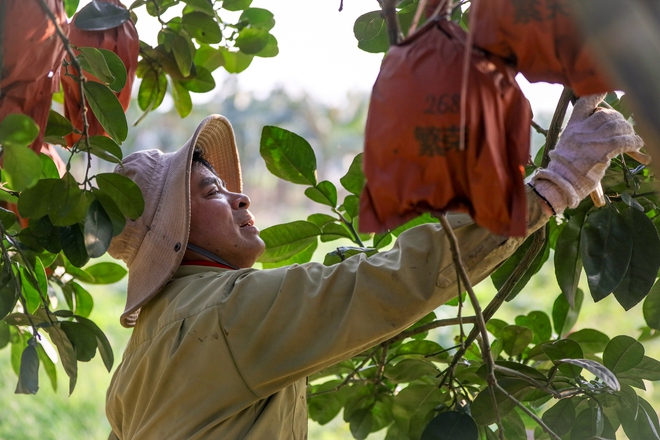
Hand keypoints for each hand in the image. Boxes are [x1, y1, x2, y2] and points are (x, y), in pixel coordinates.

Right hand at [531, 93, 644, 213]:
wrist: (560, 184)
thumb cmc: (565, 170)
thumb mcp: (566, 146)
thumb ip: (581, 135)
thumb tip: (601, 130)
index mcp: (572, 128)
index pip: (584, 104)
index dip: (597, 95)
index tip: (606, 91)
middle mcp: (581, 131)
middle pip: (606, 114)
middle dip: (619, 120)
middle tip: (624, 130)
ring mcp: (591, 140)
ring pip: (617, 125)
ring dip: (627, 130)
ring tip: (631, 138)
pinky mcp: (602, 152)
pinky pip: (623, 141)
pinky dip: (634, 142)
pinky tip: (636, 145)